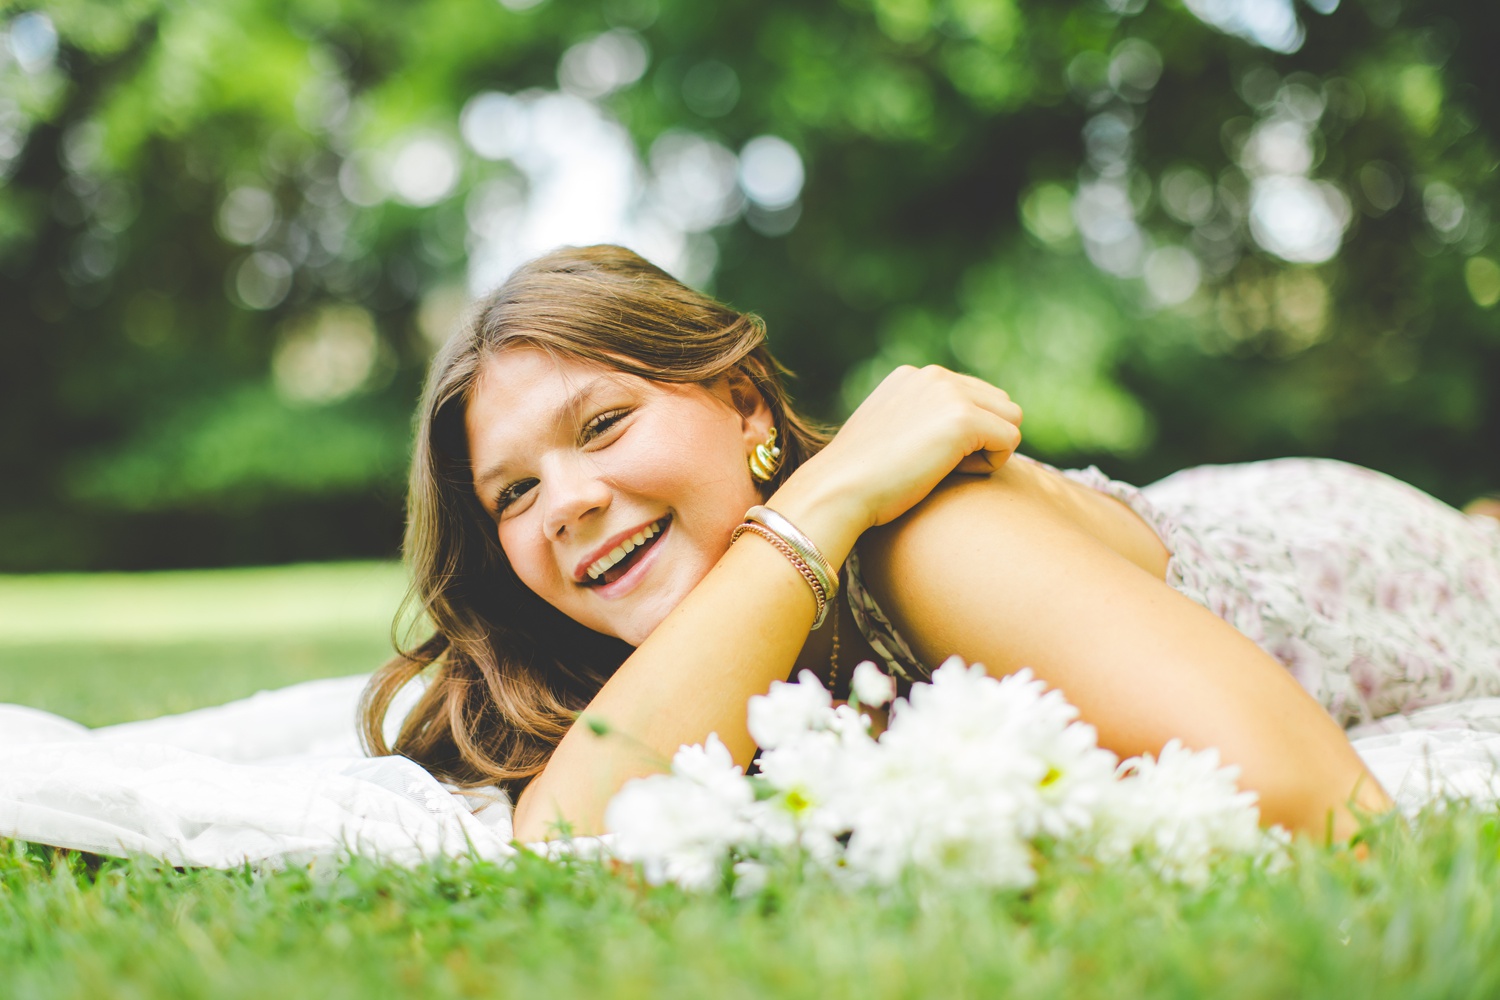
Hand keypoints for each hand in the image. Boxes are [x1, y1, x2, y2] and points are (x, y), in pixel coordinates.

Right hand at [781, 365, 1022, 537]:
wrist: (838, 489)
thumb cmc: (859, 478)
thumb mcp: (888, 435)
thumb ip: (920, 422)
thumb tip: (954, 437)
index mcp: (915, 376)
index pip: (975, 397)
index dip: (964, 435)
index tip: (925, 455)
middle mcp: (934, 375)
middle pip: (1000, 404)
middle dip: (983, 438)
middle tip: (940, 465)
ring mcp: (950, 393)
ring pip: (1011, 419)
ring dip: (989, 449)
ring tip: (945, 468)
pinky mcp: (963, 419)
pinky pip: (1010, 441)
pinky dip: (990, 465)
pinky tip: (950, 474)